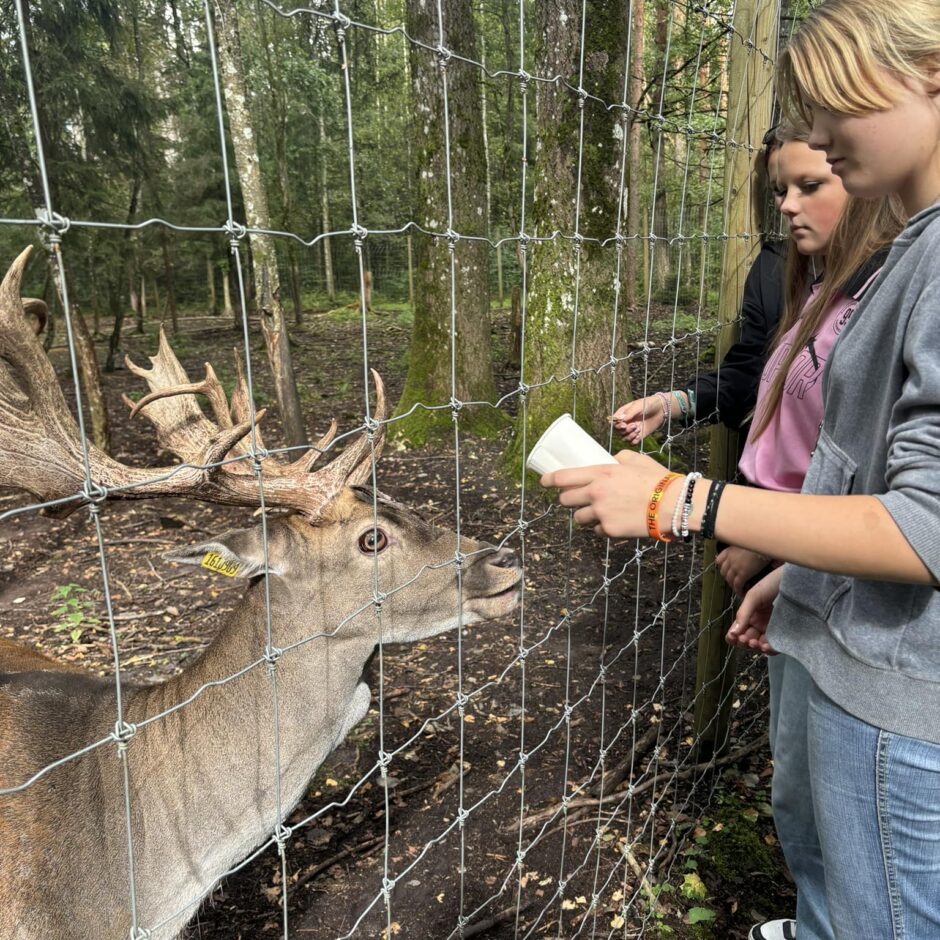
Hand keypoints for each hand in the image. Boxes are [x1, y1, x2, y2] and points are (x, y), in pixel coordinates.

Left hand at [540, 449, 669, 537]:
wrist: (674, 504)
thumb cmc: (657, 479)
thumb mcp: (635, 460)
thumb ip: (618, 459)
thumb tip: (611, 460)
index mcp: (600, 473)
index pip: (564, 477)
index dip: (549, 480)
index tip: (543, 481)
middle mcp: (595, 493)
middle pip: (565, 501)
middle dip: (568, 500)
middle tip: (576, 500)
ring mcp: (601, 514)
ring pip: (579, 519)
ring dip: (585, 516)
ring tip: (601, 512)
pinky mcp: (609, 531)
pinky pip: (597, 531)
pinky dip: (603, 528)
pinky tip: (616, 522)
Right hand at [611, 395, 667, 444]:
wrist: (661, 409)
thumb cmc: (649, 404)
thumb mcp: (638, 406)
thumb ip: (629, 412)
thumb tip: (620, 419)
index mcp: (623, 414)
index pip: (613, 422)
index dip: (617, 426)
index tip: (624, 425)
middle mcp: (626, 423)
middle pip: (618, 432)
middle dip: (626, 430)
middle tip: (635, 425)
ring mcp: (632, 430)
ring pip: (624, 438)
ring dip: (630, 436)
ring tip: (638, 429)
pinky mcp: (638, 435)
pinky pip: (632, 442)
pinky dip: (634, 441)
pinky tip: (640, 436)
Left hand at [716, 546, 769, 597]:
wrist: (764, 543)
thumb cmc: (759, 542)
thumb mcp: (747, 543)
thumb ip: (744, 549)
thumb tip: (749, 552)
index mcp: (729, 550)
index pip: (719, 560)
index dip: (722, 567)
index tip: (726, 570)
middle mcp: (730, 559)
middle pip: (723, 571)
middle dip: (727, 577)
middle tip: (733, 581)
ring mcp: (735, 567)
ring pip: (729, 579)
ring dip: (732, 585)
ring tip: (738, 588)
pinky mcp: (742, 574)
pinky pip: (737, 585)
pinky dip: (738, 590)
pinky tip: (742, 593)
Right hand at [725, 566, 782, 654]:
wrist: (796, 579)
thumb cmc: (772, 583)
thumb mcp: (754, 596)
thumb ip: (743, 613)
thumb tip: (732, 633)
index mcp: (750, 615)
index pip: (738, 631)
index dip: (734, 637)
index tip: (734, 636)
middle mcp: (760, 623)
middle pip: (748, 640)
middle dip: (745, 643)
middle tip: (746, 640)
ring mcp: (773, 628)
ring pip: (761, 645)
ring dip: (756, 648)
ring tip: (756, 643)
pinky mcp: (786, 632)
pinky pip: (776, 645)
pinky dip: (770, 649)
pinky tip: (766, 646)